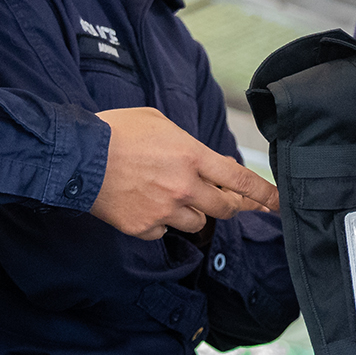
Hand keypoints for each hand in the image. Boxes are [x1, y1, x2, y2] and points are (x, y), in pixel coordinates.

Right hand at [90, 108, 278, 240]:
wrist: (77, 157)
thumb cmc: (116, 131)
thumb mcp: (159, 122)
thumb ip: (189, 144)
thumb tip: (207, 160)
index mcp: (192, 156)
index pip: (240, 179)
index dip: (264, 194)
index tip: (278, 203)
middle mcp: (184, 187)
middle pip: (223, 209)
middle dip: (224, 205)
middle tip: (213, 197)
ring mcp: (164, 211)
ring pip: (196, 224)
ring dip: (189, 212)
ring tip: (163, 193)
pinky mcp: (144, 228)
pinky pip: (164, 232)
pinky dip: (158, 222)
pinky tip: (141, 203)